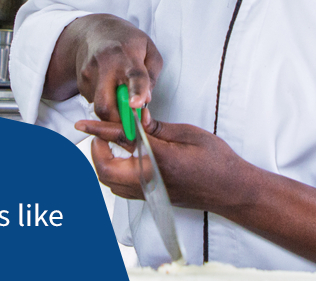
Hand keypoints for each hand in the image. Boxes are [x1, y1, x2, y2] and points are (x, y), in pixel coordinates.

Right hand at [43, 13, 162, 122]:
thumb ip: (152, 75)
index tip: (136, 105)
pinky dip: (106, 102)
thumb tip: (146, 100)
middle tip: (131, 118)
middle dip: (119, 120)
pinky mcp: (81, 83)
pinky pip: (94, 103)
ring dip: (113, 111)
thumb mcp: (149, 50)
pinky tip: (110, 88)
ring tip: (121, 96)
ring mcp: (89, 74)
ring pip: (99, 108)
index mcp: (129, 56)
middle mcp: (106, 66)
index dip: (136, 92)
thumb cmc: (127, 41)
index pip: (134, 76)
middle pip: (106, 104)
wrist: (94, 31)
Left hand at [77, 118, 254, 213]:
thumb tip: (136, 117)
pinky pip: (122, 188)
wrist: (231, 190)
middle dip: (97, 149)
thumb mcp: (188, 134)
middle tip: (100, 132)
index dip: (100, 130)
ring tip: (110, 142)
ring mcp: (150, 192)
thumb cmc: (217, 161)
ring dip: (105, 161)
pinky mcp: (153, 197)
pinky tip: (124, 157)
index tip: (84, 122)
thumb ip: (158, 127)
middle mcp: (151, 180)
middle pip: (105, 169)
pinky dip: (115, 172)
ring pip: (111, 181)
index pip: (122, 141)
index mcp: (160, 159)